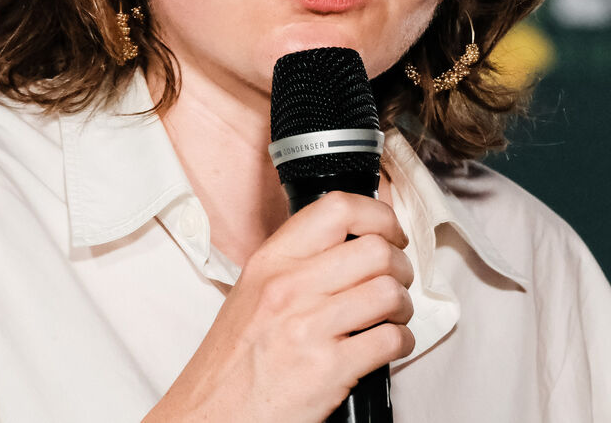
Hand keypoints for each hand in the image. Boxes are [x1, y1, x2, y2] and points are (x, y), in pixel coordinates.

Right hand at [145, 192, 414, 422]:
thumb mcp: (251, 294)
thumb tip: (352, 240)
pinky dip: (402, 342)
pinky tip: (389, 346)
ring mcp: (308, 328)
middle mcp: (288, 288)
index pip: (338, 208)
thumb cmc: (232, 364)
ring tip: (393, 315)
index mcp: (270, 263)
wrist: (207, 418)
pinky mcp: (328, 369)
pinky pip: (391, 339)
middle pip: (377, 250)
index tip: (391, 233)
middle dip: (400, 267)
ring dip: (403, 306)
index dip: (380, 216)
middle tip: (397, 281)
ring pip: (390, 292)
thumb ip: (297, 263)